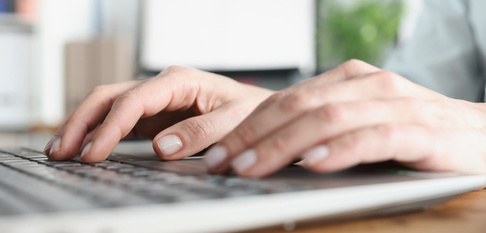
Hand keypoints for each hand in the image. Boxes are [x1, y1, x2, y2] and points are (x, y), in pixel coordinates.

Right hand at [45, 66, 273, 162]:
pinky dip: (98, 133)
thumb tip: (162, 147)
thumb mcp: (235, 120)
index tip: (93, 153)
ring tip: (59, 151)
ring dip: (82, 127)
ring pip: (108, 107)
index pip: (133, 100)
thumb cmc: (252, 111)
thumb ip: (201, 132)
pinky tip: (83, 148)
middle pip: (109, 97)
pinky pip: (119, 121)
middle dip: (81, 122)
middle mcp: (162, 85)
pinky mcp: (154, 114)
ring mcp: (156, 99)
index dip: (110, 127)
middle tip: (61, 152)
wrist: (262, 111)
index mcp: (180, 80)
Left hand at [201, 60, 485, 184]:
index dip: (247, 124)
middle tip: (219, 163)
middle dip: (252, 136)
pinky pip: (373, 136)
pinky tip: (312, 166)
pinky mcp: (420, 129)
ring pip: (328, 118)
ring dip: (283, 145)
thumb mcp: (368, 126)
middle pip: (299, 105)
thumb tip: (274, 156)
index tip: (214, 151)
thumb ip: (328, 131)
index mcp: (353, 80)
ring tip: (250, 169)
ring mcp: (396, 103)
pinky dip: (338, 151)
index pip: (289, 99)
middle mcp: (371, 84)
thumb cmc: (424, 137)